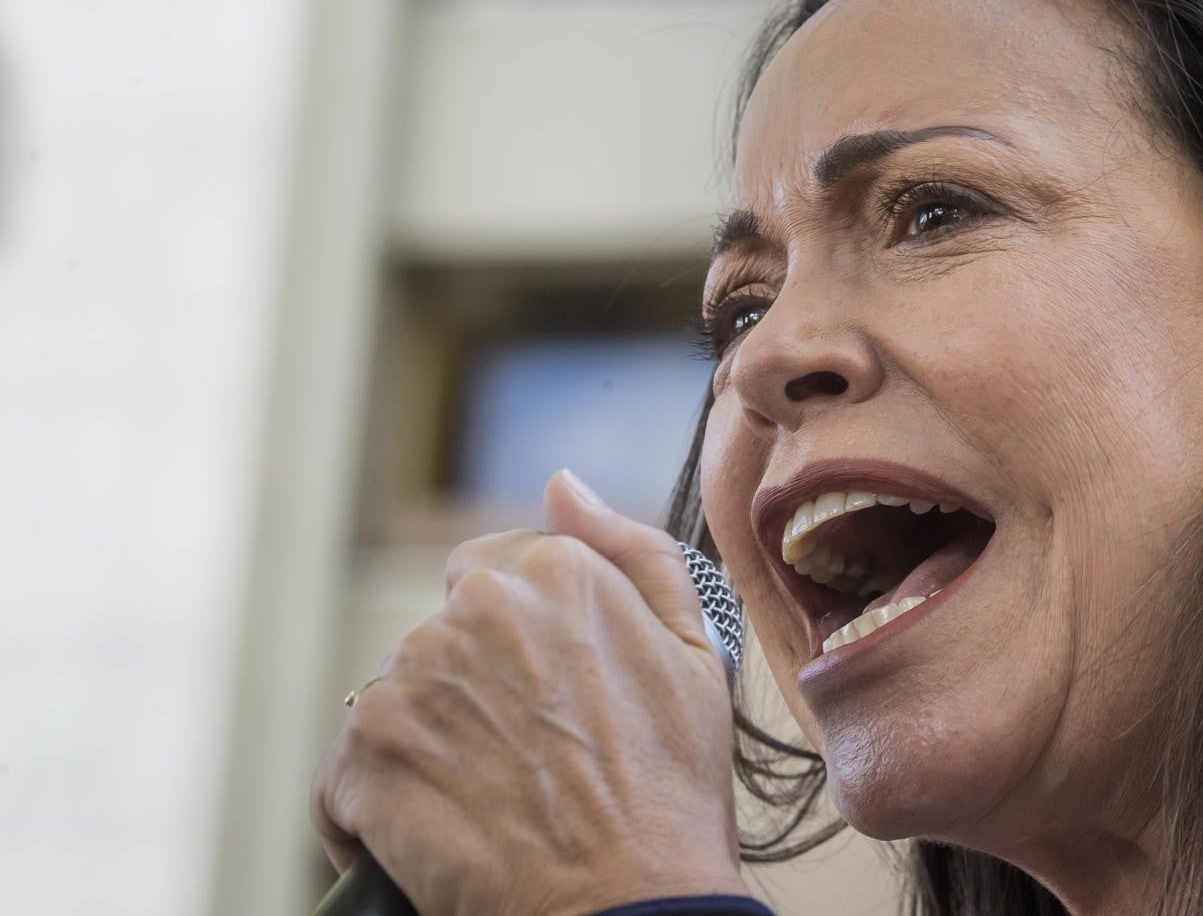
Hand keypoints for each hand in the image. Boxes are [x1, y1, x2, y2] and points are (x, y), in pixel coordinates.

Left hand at [312, 470, 745, 914]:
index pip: (491, 576)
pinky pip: (350, 776)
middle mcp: (475, 609)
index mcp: (555, 571)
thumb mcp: (695, 652)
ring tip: (491, 806)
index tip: (550, 705)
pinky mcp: (364, 751)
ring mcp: (411, 677)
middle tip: (529, 764)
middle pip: (444, 638)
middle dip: (473, 692)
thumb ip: (632, 550)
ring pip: (400, 702)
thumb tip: (561, 484)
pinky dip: (379, 812)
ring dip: (429, 748)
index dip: (521, 646)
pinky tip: (438, 840)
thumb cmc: (671, 791)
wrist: (627, 902)